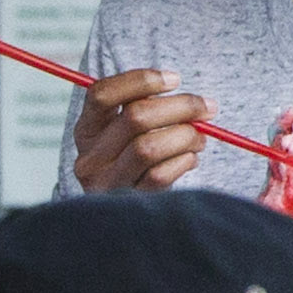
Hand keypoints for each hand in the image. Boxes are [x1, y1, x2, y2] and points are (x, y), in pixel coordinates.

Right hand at [69, 66, 215, 193]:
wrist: (126, 213)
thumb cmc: (133, 156)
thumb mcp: (125, 131)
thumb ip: (144, 109)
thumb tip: (193, 104)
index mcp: (85, 130)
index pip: (102, 94)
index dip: (142, 80)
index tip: (175, 79)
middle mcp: (89, 158)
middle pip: (135, 117)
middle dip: (180, 106)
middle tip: (207, 107)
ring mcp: (106, 183)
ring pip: (149, 147)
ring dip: (185, 136)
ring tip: (199, 137)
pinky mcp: (127, 203)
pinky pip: (160, 176)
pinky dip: (183, 161)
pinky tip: (190, 158)